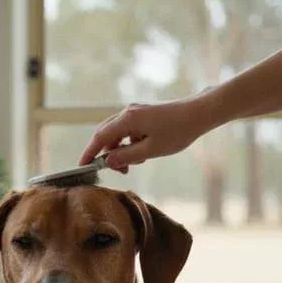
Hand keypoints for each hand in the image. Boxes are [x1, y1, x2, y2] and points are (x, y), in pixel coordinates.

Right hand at [78, 93, 219, 172]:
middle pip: (106, 134)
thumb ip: (126, 156)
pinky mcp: (144, 114)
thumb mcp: (150, 150)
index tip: (82, 166)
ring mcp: (136, 111)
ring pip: (117, 133)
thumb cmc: (177, 132)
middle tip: (118, 170)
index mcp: (127, 119)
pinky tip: (142, 153)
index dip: (89, 153)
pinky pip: (128, 130)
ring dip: (120, 150)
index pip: (99, 137)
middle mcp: (128, 112)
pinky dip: (129, 143)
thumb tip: (107, 161)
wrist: (199, 113)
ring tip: (135, 163)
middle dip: (107, 154)